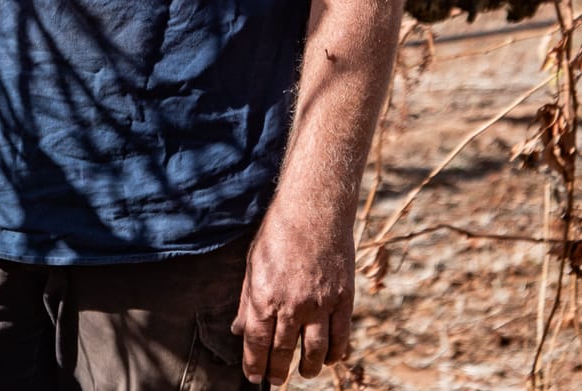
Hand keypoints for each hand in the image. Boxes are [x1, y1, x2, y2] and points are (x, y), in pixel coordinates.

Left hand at [232, 200, 355, 385]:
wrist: (315, 208)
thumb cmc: (279, 232)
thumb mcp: (253, 264)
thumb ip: (246, 300)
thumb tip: (238, 329)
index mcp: (264, 296)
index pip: (256, 344)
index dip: (254, 365)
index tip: (254, 377)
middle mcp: (291, 304)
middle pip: (283, 352)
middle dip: (278, 371)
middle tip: (277, 380)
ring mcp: (319, 303)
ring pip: (314, 351)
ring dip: (308, 368)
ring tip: (305, 373)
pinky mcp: (343, 298)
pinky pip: (340, 336)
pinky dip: (335, 353)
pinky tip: (329, 358)